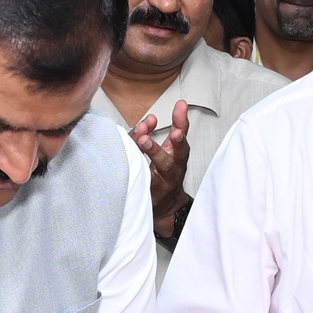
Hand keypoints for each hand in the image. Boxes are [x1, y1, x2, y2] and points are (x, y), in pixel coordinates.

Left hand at [127, 101, 191, 244]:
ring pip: (162, 167)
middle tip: (170, 131)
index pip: (182, 133)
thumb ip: (152, 132)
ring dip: (154, 152)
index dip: (181, 120)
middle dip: (177, 140)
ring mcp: (165, 182)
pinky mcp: (153, 193)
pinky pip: (145, 181)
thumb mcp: (164, 151)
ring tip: (143, 140)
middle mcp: (175, 168)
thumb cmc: (163, 174)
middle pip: (179, 153)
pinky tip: (130, 164)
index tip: (180, 106)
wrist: (166, 207)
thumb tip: (149, 118)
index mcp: (177, 155)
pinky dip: (139, 173)